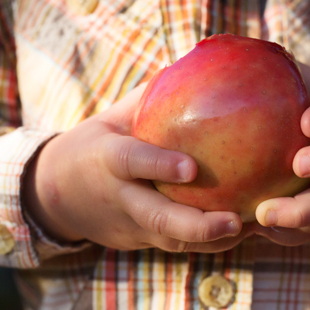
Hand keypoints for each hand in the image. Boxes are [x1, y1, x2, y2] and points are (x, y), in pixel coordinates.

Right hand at [23, 83, 250, 252]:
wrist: (55, 196)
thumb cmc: (98, 142)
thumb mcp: (115, 116)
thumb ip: (152, 97)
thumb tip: (204, 63)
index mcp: (107, 159)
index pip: (131, 162)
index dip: (158, 165)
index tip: (191, 168)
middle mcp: (120, 198)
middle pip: (157, 217)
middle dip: (196, 223)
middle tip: (234, 220)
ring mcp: (131, 225)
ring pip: (173, 240)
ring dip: (213, 239)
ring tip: (253, 227)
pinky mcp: (143, 242)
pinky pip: (180, 246)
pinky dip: (214, 242)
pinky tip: (250, 229)